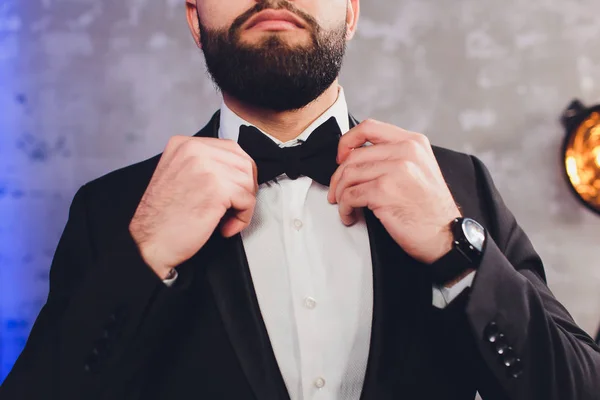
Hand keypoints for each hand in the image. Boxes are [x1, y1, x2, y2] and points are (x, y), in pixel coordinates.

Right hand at [130, 136, 257, 278]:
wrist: (150, 242)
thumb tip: (234, 169)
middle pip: (244, 163)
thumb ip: (203, 165)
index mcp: (184, 144)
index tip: (235, 191)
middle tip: (236, 207)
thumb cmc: (164, 217)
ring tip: (227, 219)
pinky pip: (247, 199)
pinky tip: (226, 227)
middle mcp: (194, 150)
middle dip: (246, 188)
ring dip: (244, 205)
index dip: (239, 173)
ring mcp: (206, 167)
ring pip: (248, 181)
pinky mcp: (217, 188)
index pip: (231, 148)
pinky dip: (243, 217)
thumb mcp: (178, 175)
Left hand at [327, 120, 460, 263]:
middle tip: (337, 191)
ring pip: (349, 175)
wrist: (445, 236)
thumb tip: (359, 157)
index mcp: (413, 142)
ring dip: (340, 194)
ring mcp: (395, 170)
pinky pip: (350, 195)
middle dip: (339, 176)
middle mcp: (405, 152)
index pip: (369, 127)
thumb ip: (395, 156)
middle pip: (354, 155)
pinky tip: (350, 215)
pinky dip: (344, 208)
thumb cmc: (431, 209)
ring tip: (344, 206)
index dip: (347, 141)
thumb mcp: (421, 169)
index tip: (341, 157)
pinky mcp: (384, 191)